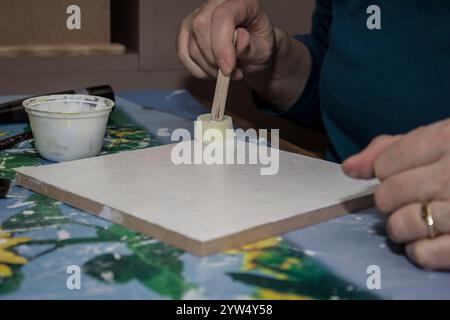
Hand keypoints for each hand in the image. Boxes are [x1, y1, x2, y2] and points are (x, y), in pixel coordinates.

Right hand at [177, 0, 311, 109]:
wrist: (253, 51)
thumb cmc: (259, 46)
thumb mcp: (264, 49)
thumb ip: (252, 47)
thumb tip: (239, 42)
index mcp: (240, 2)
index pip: (223, 16)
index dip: (222, 45)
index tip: (228, 69)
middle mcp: (215, 4)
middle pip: (200, 27)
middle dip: (213, 58)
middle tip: (229, 73)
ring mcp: (196, 17)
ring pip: (191, 45)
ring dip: (208, 68)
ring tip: (227, 73)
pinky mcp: (186, 33)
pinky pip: (183, 54)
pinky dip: (197, 70)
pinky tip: (212, 73)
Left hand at [343, 119, 449, 269]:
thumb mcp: (434, 139)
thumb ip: (387, 148)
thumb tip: (349, 168)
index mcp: (446, 140)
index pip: (383, 166)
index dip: (387, 172)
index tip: (406, 173)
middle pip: (387, 196)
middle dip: (392, 200)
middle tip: (413, 197)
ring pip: (400, 226)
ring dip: (402, 226)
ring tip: (419, 219)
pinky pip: (422, 254)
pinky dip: (419, 251)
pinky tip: (430, 239)